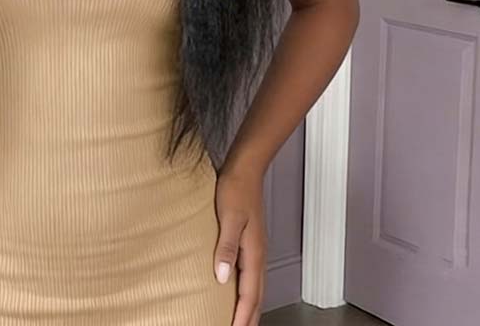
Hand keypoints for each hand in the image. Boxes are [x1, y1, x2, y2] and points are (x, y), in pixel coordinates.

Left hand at [213, 165, 267, 325]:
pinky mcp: (250, 242)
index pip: (250, 295)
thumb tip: (221, 277)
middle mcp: (258, 254)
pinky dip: (247, 290)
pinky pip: (251, 275)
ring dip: (249, 306)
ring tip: (241, 320)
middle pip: (257, 296)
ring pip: (255, 287)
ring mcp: (255, 248)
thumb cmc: (236, 188)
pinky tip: (237, 289)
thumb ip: (226, 247)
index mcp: (254, 252)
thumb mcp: (229, 217)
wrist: (246, 169)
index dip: (243, 316)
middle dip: (250, 318)